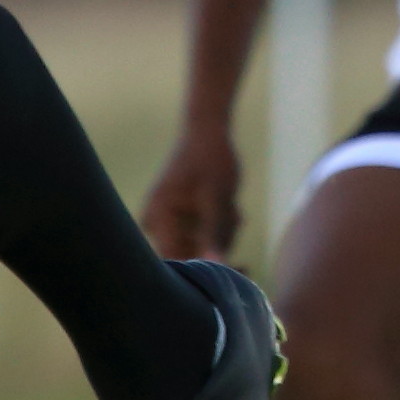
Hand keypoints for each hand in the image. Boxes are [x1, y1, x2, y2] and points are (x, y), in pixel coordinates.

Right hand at [143, 123, 242, 264]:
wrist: (206, 129)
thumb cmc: (211, 158)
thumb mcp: (216, 198)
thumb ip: (214, 233)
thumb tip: (216, 265)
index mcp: (159, 218)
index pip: (180, 262)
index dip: (209, 270)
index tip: (243, 268)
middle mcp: (156, 223)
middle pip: (191, 256)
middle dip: (218, 244)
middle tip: (235, 219)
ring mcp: (166, 221)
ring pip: (200, 246)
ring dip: (222, 233)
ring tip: (231, 207)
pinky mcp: (177, 218)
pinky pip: (200, 235)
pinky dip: (218, 226)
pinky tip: (227, 206)